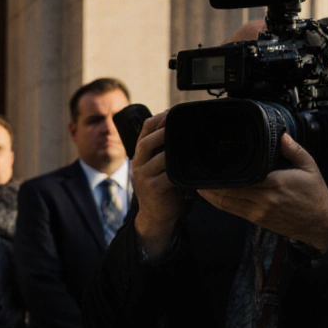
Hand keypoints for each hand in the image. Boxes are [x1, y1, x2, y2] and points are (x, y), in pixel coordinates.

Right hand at [131, 111, 185, 259]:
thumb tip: (185, 129)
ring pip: (158, 158)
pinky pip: (166, 176)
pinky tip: (189, 166)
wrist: (155, 215)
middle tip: (181, 123)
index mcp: (141, 154)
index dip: (159, 118)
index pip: (145, 129)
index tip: (175, 111)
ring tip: (189, 143)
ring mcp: (143, 176)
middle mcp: (138, 163)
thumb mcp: (160, 165)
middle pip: (147, 141)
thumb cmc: (162, 187)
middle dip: (164, 130)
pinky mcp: (152, 189)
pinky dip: (178, 170)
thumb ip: (167, 149)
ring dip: (173, 149)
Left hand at [198, 134, 327, 253]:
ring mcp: (259, 211)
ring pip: (228, 202)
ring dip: (211, 195)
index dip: (226, 173)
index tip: (215, 165)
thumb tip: (281, 135)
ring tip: (199, 185)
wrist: (320, 221)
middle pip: (231, 190)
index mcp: (276, 182)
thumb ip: (294, 150)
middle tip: (200, 174)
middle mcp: (265, 198)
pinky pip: (232, 211)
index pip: (244, 177)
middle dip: (213, 184)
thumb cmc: (314, 193)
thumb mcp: (309, 167)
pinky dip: (219, 204)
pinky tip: (210, 197)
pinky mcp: (257, 220)